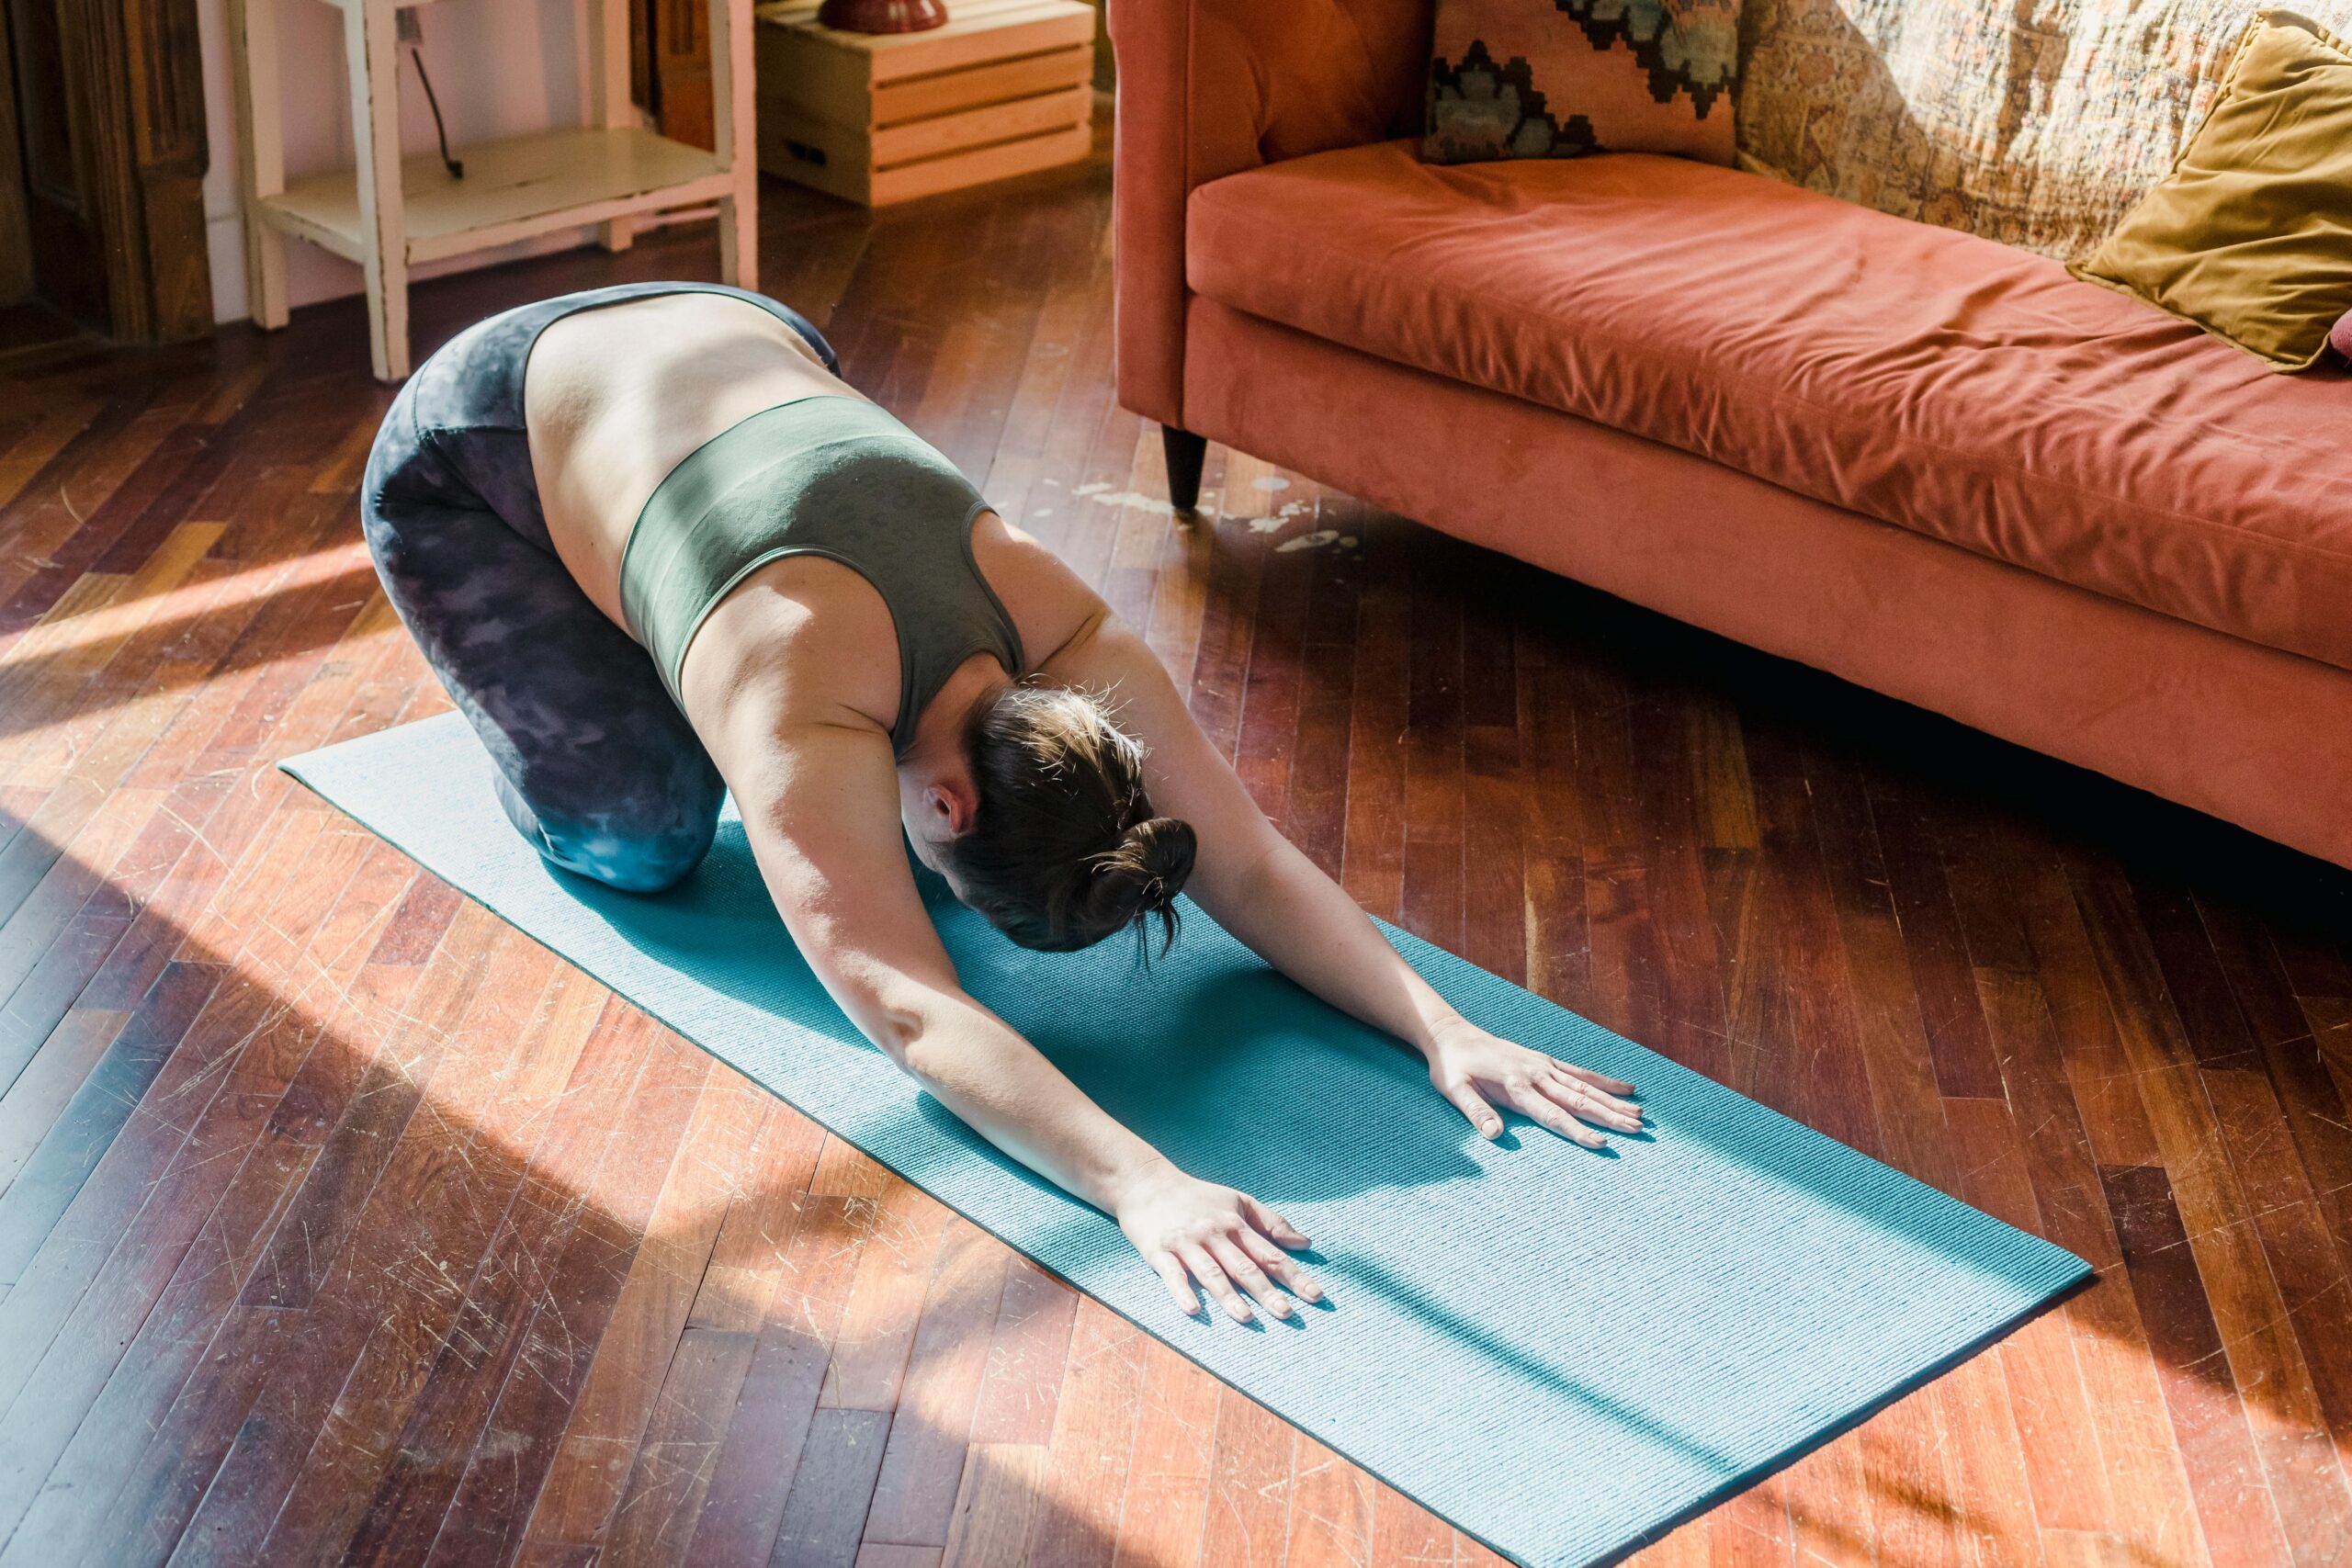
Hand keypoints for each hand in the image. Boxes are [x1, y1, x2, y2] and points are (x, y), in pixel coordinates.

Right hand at [1113, 1157, 1321, 1322]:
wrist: (1146, 1184)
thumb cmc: (1197, 1197)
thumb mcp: (1237, 1201)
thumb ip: (1271, 1223)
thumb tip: (1305, 1243)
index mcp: (1235, 1224)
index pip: (1270, 1254)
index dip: (1294, 1276)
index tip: (1315, 1296)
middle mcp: (1214, 1234)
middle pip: (1245, 1267)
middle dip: (1267, 1292)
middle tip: (1288, 1315)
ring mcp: (1187, 1244)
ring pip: (1212, 1273)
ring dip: (1229, 1297)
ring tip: (1247, 1319)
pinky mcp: (1159, 1252)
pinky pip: (1173, 1276)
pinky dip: (1182, 1293)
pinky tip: (1193, 1310)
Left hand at [1425, 1020, 1642, 1147]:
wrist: (1452, 1036)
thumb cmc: (1452, 1068)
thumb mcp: (1455, 1091)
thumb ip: (1475, 1112)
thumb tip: (1494, 1135)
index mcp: (1516, 1087)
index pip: (1552, 1115)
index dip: (1577, 1131)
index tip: (1601, 1144)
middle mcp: (1536, 1075)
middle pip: (1578, 1100)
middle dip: (1609, 1117)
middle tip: (1637, 1131)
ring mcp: (1543, 1066)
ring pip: (1585, 1087)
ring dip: (1613, 1102)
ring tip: (1640, 1115)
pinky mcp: (1545, 1061)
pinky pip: (1580, 1072)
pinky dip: (1603, 1082)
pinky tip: (1626, 1089)